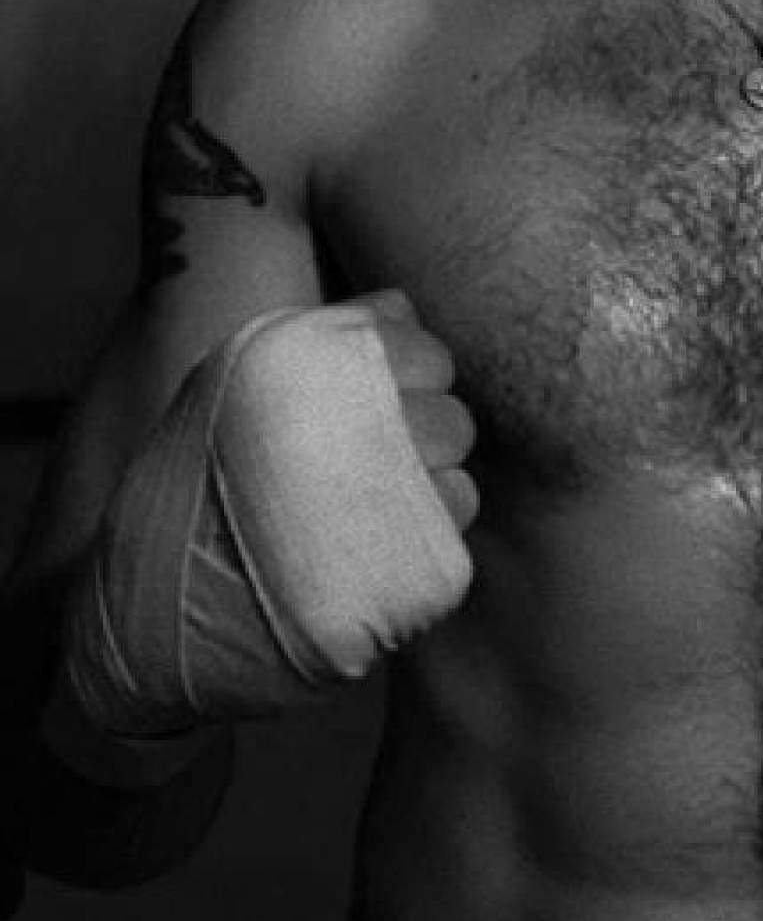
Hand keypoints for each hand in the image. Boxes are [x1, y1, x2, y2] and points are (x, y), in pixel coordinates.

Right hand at [63, 290, 478, 734]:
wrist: (146, 615)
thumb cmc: (192, 482)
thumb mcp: (231, 384)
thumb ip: (324, 334)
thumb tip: (404, 305)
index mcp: (303, 372)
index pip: (425, 353)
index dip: (414, 376)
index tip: (385, 401)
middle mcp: (344, 430)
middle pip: (452, 419)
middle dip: (428, 435)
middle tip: (383, 460)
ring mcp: (372, 510)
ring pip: (458, 481)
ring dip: (431, 491)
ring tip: (377, 508)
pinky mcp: (392, 581)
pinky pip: (449, 543)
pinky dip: (426, 543)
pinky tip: (379, 548)